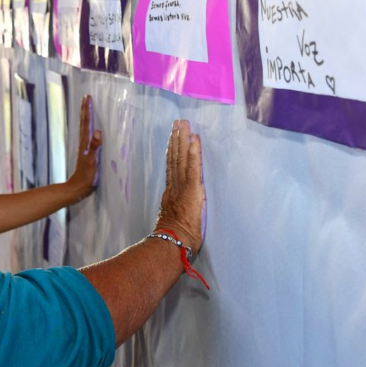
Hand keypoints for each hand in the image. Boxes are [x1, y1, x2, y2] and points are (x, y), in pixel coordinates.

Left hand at [65, 94, 102, 201]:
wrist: (78, 188)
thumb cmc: (86, 176)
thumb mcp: (92, 161)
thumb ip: (94, 147)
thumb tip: (98, 131)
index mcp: (85, 143)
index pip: (86, 123)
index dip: (87, 110)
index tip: (87, 98)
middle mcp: (84, 143)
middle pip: (84, 123)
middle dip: (85, 110)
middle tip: (86, 98)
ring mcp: (84, 148)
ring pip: (85, 128)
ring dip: (86, 117)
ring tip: (87, 108)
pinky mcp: (86, 153)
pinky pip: (88, 136)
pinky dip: (89, 128)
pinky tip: (91, 130)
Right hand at [154, 120, 203, 251]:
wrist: (173, 244)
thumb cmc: (175, 240)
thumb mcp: (174, 223)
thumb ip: (176, 213)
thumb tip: (177, 214)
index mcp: (171, 194)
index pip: (172, 168)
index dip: (172, 152)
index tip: (173, 138)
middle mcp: (175, 187)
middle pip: (175, 158)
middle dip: (176, 139)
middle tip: (178, 122)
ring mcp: (183, 187)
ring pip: (181, 158)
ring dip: (182, 139)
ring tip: (183, 124)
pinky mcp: (192, 189)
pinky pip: (192, 167)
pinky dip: (192, 152)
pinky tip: (194, 138)